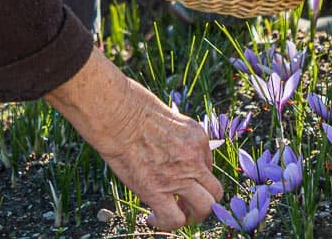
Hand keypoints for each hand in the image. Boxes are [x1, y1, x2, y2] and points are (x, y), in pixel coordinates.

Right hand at [46, 47, 220, 228]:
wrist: (116, 112)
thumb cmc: (132, 107)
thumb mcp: (167, 117)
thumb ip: (176, 139)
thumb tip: (169, 157)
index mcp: (197, 138)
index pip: (208, 167)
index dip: (194, 177)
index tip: (178, 179)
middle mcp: (194, 158)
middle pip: (215, 192)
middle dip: (202, 201)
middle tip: (185, 203)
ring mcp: (179, 176)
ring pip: (204, 208)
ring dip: (191, 215)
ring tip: (174, 214)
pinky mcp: (157, 190)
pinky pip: (173, 219)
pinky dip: (165, 223)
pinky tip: (152, 218)